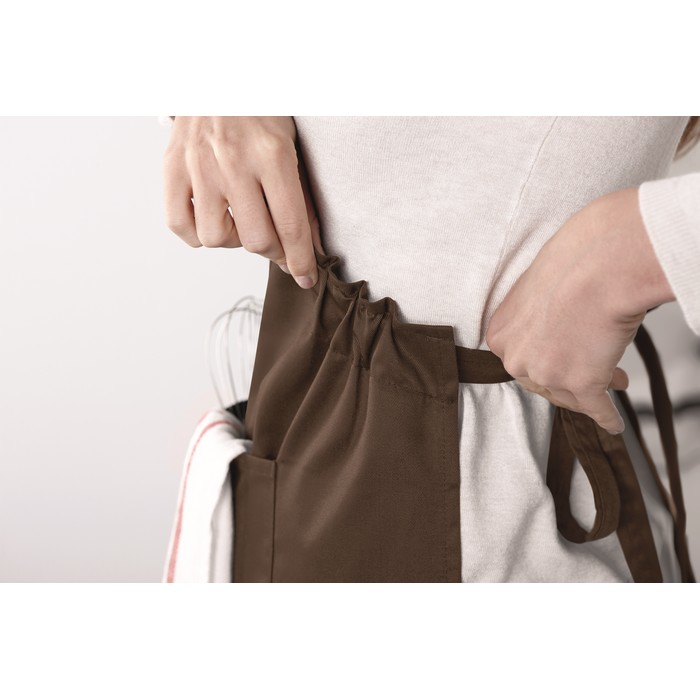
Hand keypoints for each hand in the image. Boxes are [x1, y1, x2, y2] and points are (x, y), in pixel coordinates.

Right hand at [162, 116, 324, 288]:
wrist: (218, 75)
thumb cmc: (260, 112)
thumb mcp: (291, 146)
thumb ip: (299, 197)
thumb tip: (307, 246)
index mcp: (271, 154)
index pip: (290, 226)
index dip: (301, 260)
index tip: (305, 277)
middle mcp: (233, 161)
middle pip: (256, 239)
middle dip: (273, 253)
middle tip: (277, 244)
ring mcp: (198, 165)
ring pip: (217, 239)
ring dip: (235, 241)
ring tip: (241, 221)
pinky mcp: (172, 167)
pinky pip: (180, 226)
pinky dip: (198, 234)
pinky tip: (214, 218)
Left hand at [485, 186, 675, 434]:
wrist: (600, 263)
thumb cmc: (573, 262)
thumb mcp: (537, 287)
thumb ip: (538, 313)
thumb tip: (555, 320)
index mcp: (501, 334)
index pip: (520, 359)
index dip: (545, 360)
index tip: (562, 359)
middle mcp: (517, 359)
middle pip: (542, 381)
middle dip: (568, 376)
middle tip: (590, 369)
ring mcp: (548, 374)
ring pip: (569, 395)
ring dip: (592, 390)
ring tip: (614, 380)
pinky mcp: (581, 384)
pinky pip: (596, 409)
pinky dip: (606, 417)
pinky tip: (613, 423)